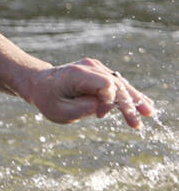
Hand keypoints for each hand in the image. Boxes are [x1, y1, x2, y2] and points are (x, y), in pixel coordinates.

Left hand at [23, 58, 154, 128]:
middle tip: (140, 122)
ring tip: (149, 113)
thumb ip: (83, 109)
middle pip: (117, 84)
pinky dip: (129, 96)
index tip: (99, 116)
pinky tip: (144, 105)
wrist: (40, 83)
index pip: (106, 84)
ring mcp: (96, 69)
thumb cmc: (47, 99)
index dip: (109, 101)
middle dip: (130, 104)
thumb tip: (106, 107)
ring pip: (121, 84)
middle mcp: (90, 67)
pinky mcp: (100, 74)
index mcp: (78, 74)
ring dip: (135, 100)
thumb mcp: (59, 111)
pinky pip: (117, 85)